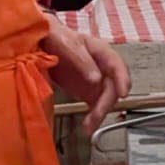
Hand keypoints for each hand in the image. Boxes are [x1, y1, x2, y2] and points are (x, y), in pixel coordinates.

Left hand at [42, 18, 129, 133]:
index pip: (117, 66)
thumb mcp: (67, 44)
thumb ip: (81, 60)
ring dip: (99, 114)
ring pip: (105, 100)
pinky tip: (87, 127)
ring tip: (88, 127)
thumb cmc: (56, 37)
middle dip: (106, 103)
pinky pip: (94, 106)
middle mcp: (102, 67)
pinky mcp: (87, 92)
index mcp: (100, 51)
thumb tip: (96, 79)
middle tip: (97, 115)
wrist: (42, 42)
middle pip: (112, 87)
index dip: (122, 79)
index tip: (123, 93)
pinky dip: (92, 117)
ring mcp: (96, 81)